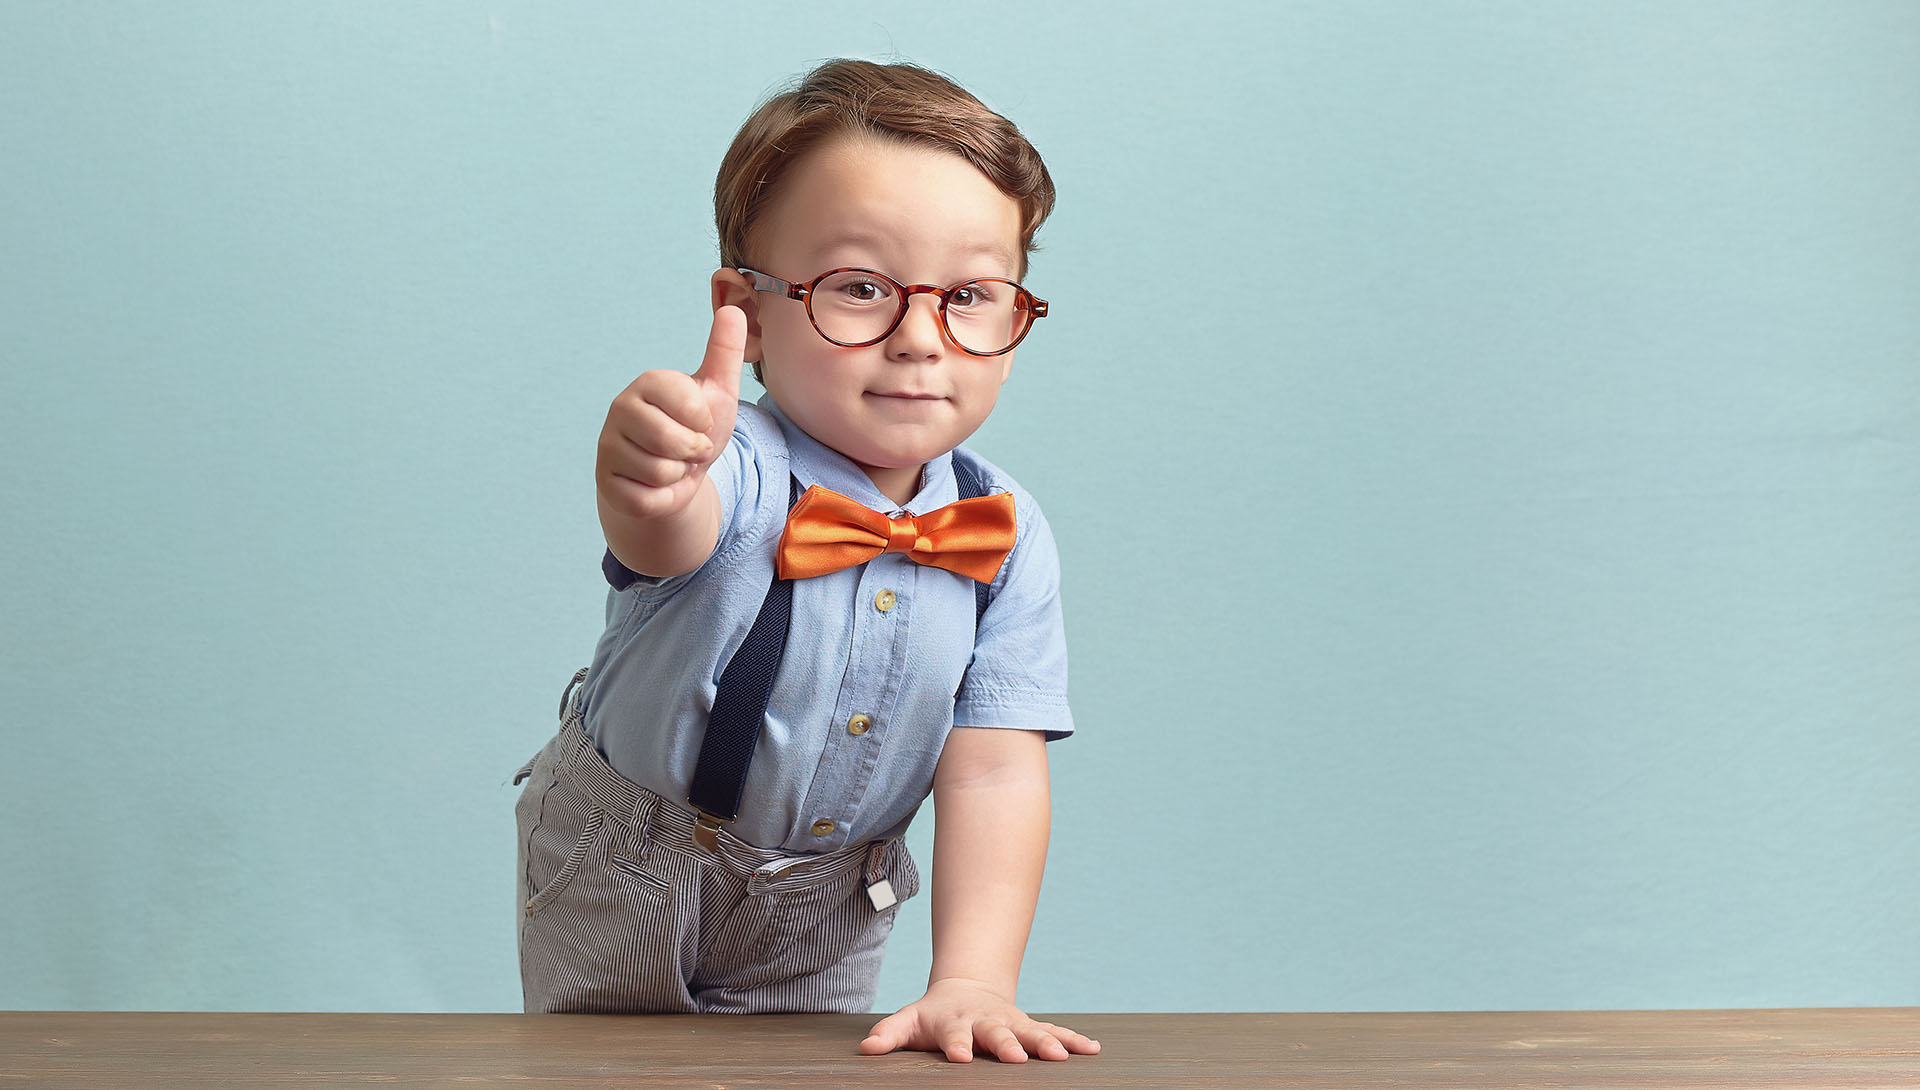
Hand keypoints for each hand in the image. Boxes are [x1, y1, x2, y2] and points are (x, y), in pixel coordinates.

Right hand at [595, 305, 745, 520]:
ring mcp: (608, 446)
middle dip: (693, 452)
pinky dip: (663, 498)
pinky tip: (656, 485)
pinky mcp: (606, 482)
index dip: (704, 421)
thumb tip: (733, 310)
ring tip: (672, 464)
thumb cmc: (694, 429)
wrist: (674, 476)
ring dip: (678, 475)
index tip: (699, 422)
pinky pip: (648, 499)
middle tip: (688, 448)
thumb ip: (724, 353)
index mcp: (648, 383)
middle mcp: (620, 410)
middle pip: (672, 441)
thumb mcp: (716, 392)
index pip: (689, 404)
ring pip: (661, 472)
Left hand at [858, 977, 1101, 1063]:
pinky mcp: (1030, 1027)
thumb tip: (866, 1049)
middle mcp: (986, 1022)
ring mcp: (1011, 1023)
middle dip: (1007, 1045)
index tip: (960, 1058)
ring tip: (1062, 1056)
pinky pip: (1055, 1032)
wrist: (966, 989)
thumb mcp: (908, 1021)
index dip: (956, 1045)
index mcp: (955, 1023)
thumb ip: (889, 1034)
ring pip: (1031, 1032)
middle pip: (997, 1034)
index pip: (954, 1036)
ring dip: (1048, 1043)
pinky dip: (1073, 1040)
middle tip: (1017, 1059)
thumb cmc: (934, 1015)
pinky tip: (1092, 1050)